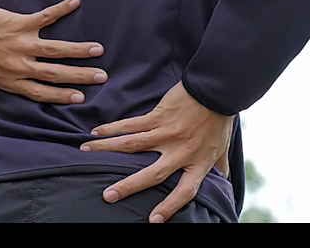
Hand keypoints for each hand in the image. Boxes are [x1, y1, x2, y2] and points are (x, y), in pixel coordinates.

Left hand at [0, 0, 107, 103]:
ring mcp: (20, 43)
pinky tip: (75, 2)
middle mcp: (18, 64)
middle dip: (79, 76)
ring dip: (78, 50)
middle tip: (102, 76)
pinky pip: (44, 17)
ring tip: (98, 50)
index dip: (62, 96)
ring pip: (54, 50)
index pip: (41, 92)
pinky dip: (60, 9)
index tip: (81, 98)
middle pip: (54, 73)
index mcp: (11, 80)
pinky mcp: (19, 23)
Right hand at [80, 81, 234, 222]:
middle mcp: (181, 151)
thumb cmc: (219, 119)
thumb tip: (223, 182)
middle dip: (128, 186)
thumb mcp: (221, 147)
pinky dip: (112, 130)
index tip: (153, 220)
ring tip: (86, 154)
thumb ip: (219, 166)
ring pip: (132, 146)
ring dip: (107, 150)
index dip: (170, 206)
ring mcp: (167, 133)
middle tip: (107, 196)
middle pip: (152, 174)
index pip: (185, 191)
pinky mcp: (157, 116)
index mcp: (198, 162)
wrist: (216, 90)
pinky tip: (96, 132)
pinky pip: (130, 125)